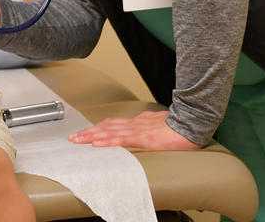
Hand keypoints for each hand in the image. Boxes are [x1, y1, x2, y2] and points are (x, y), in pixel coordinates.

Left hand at [68, 110, 202, 149]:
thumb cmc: (178, 124)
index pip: (113, 124)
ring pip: (108, 132)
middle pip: (105, 127)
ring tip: (77, 140)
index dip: (97, 128)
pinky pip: (120, 139)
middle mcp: (134, 123)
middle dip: (88, 132)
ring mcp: (137, 130)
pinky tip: (96, 144)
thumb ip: (149, 122)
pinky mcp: (142, 137)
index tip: (85, 132)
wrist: (192, 121)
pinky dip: (106, 141)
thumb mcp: (160, 122)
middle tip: (73, 137)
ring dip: (91, 136)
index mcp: (138, 121)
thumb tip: (144, 120)